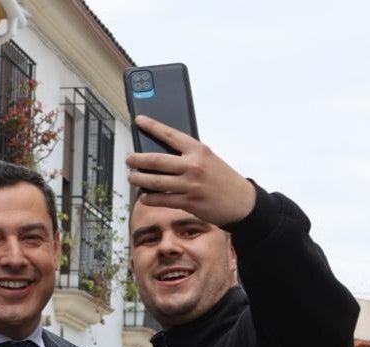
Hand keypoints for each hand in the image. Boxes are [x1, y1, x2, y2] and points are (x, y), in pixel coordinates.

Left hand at [125, 115, 256, 226]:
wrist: (241, 202)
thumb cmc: (222, 178)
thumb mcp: (209, 159)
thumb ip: (188, 155)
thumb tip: (161, 154)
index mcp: (198, 150)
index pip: (170, 135)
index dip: (152, 127)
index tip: (139, 120)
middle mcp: (193, 166)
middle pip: (156, 161)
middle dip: (137, 160)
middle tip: (129, 159)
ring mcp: (189, 185)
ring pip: (154, 181)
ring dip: (138, 179)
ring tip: (132, 177)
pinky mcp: (187, 202)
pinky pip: (161, 199)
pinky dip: (148, 198)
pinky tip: (144, 196)